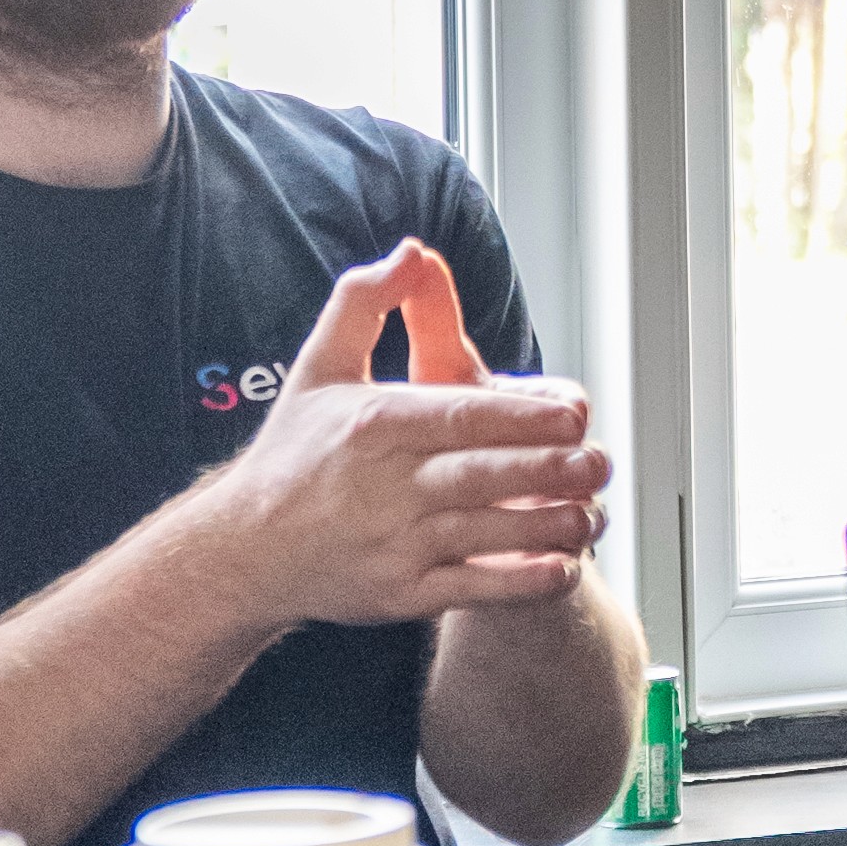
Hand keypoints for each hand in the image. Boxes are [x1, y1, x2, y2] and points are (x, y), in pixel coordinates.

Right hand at [214, 242, 608, 627]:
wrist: (244, 552)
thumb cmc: (292, 455)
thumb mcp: (318, 367)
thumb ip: (364, 302)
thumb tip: (413, 251)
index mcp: (370, 425)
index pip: (460, 417)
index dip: (524, 417)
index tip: (575, 413)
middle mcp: (382, 486)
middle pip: (482, 475)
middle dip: (550, 470)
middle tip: (602, 461)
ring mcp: (392, 545)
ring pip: (486, 533)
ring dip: (548, 524)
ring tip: (594, 511)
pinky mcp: (400, 594)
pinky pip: (472, 588)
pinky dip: (520, 580)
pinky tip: (563, 566)